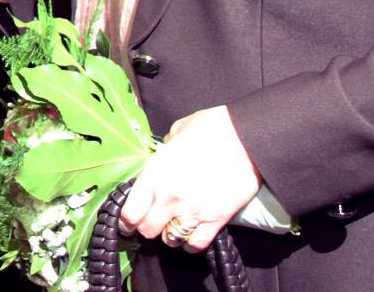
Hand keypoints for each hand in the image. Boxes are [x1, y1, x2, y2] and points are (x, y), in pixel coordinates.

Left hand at [118, 106, 261, 252]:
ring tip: (173, 226)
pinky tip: (191, 235)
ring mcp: (193, 212)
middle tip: (151, 221)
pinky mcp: (216, 220)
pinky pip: (196, 245)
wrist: (247, 139)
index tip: (127, 222)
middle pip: (147, 231)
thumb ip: (165, 149)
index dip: (126, 221)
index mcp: (155, 176)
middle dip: (147, 228)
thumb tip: (163, 156)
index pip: (130, 213)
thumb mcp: (177, 132)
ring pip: (171, 240)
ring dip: (170, 235)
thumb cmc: (210, 128)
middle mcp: (169, 198)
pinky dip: (191, 245)